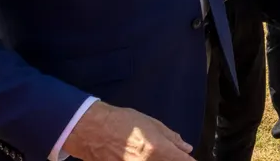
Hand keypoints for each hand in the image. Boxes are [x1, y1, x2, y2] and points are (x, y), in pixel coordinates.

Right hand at [63, 101, 193, 160]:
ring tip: (148, 153)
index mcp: (158, 150)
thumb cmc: (120, 122)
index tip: (188, 158)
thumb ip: (171, 138)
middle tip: (168, 153)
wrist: (90, 130)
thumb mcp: (151, 124)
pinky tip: (138, 156)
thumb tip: (186, 148)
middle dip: (172, 160)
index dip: (189, 160)